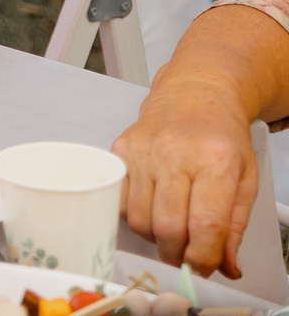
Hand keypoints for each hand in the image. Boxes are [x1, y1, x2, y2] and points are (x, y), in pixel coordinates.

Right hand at [114, 73, 258, 278]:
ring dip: (154, 237)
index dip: (202, 257)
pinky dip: (133, 215)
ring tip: (169, 230)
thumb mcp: (245, 180)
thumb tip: (225, 268)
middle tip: (183, 257)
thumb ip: (235, 227)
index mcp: (215, 162)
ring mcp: (142, 151)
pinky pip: (118, 200)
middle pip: (167, 227)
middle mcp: (175, 154)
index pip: (205, 225)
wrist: (193, 94)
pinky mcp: (119, 149)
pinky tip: (150, 209)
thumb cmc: (222, 138)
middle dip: (175, 255)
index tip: (202, 268)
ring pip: (138, 219)